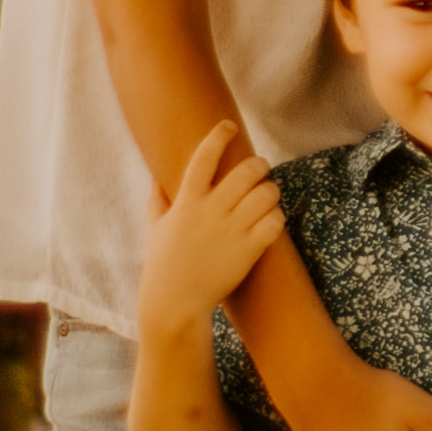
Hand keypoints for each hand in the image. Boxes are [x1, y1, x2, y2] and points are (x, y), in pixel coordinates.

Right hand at [136, 123, 289, 344]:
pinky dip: (276, 217)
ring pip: (266, 194)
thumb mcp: (155, 229)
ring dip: (271, 190)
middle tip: (259, 169)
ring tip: (267, 195)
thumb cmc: (163, 265)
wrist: (174, 304)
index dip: (218, 136)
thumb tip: (155, 177)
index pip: (203, 157)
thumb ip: (157, 200)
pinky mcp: (247, 251)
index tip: (228, 126)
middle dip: (259, 165)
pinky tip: (270, 220)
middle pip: (246, 171)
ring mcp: (230, 232)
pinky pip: (274, 222)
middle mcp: (209, 213)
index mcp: (186, 202)